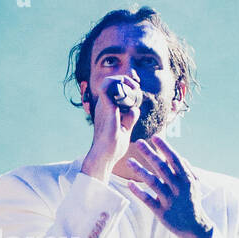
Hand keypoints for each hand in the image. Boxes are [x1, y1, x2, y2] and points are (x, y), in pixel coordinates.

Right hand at [81, 69, 141, 183]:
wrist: (104, 158)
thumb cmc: (112, 147)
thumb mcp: (124, 129)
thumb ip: (129, 118)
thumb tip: (135, 109)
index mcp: (105, 110)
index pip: (111, 88)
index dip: (124, 84)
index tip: (136, 90)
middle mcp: (102, 106)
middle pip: (109, 82)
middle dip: (124, 79)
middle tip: (136, 88)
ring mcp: (103, 108)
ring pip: (107, 82)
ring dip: (122, 81)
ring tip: (134, 89)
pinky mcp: (107, 111)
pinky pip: (108, 90)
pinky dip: (121, 87)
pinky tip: (133, 94)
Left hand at [125, 136, 213, 237]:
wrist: (194, 227)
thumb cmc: (192, 202)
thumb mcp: (194, 185)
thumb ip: (186, 170)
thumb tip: (179, 156)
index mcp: (187, 179)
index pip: (175, 159)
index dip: (164, 148)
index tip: (154, 137)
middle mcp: (178, 188)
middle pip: (162, 167)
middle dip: (150, 153)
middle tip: (138, 142)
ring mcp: (170, 200)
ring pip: (153, 182)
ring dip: (140, 170)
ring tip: (128, 161)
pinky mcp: (161, 212)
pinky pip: (147, 200)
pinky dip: (138, 191)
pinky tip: (130, 183)